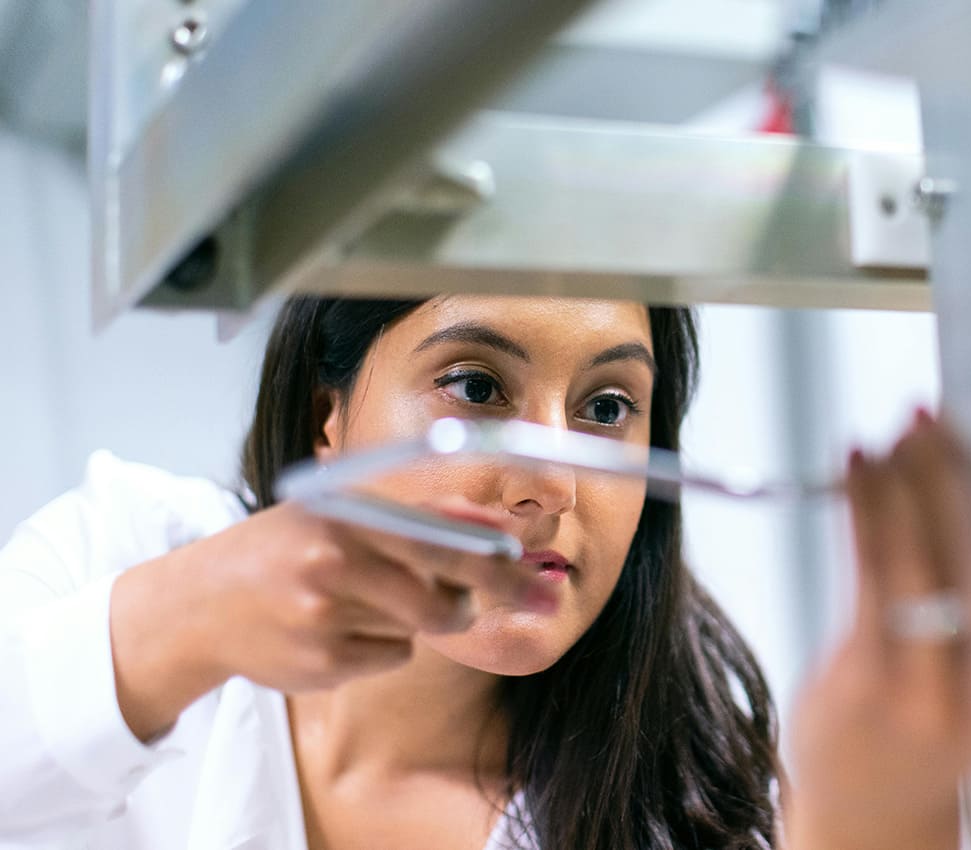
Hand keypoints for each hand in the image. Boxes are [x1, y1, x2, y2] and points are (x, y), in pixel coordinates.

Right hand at [110, 499, 553, 740]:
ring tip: (377, 596)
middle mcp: (334, 558)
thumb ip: (415, 512)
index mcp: (345, 511)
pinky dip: (386, 643)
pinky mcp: (321, 663)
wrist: (198, 604)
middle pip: (445, 591)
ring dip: (421, 615)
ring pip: (423, 625)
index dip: (497, 556)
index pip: (441, 534)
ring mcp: (326, 615)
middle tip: (541, 597)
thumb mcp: (340, 510)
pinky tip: (341, 627)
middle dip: (499, 594)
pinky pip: (394, 654)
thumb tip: (493, 519)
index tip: (536, 568)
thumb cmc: (286, 548)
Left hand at [784, 411, 970, 849]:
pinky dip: (866, 505)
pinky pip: (871, 572)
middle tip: (945, 411)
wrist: (876, 795)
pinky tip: (859, 463)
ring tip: (901, 427)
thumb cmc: (943, 700)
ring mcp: (940, 691)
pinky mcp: (872, 682)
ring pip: (930, 557)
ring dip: (913, 478)